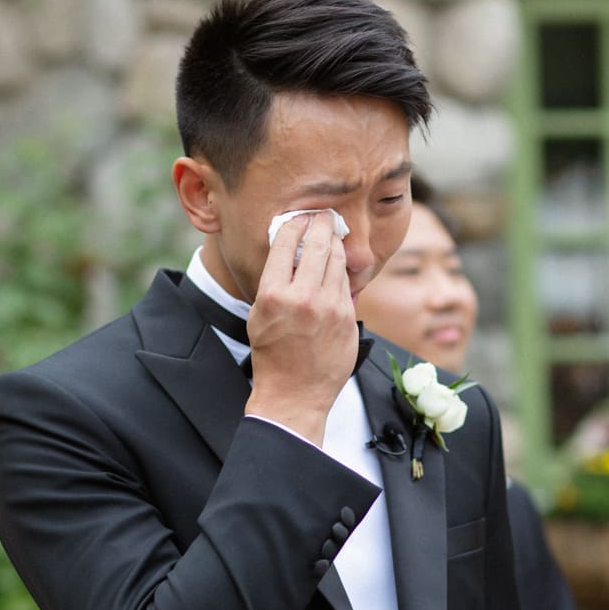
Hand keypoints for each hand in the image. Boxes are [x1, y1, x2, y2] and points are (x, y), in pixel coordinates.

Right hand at [245, 212, 357, 445]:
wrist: (294, 394)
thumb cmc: (272, 355)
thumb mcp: (260, 315)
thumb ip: (276, 282)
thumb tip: (293, 250)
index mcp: (274, 295)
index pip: (286, 243)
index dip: (294, 224)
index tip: (299, 216)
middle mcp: (304, 298)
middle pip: (318, 245)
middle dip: (322, 224)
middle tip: (324, 215)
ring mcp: (330, 309)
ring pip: (338, 262)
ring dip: (336, 246)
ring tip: (333, 236)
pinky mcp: (348, 320)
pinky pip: (346, 286)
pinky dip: (342, 273)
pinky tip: (339, 266)